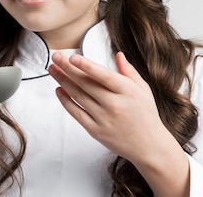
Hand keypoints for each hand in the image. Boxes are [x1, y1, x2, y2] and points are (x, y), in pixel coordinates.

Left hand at [48, 51, 173, 164]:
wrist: (149, 147)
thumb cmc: (146, 115)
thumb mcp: (143, 90)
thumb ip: (129, 72)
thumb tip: (118, 55)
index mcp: (128, 92)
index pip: (104, 76)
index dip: (87, 66)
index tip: (72, 57)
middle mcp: (115, 105)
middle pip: (86, 84)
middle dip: (68, 68)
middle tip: (56, 57)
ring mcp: (104, 119)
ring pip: (79, 96)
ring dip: (63, 81)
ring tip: (52, 69)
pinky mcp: (96, 131)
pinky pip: (77, 113)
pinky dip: (66, 101)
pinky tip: (58, 89)